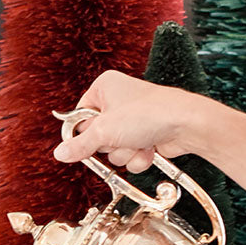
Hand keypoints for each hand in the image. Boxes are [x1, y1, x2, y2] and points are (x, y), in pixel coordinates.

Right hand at [52, 70, 201, 171]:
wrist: (186, 124)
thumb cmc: (149, 114)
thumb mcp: (105, 130)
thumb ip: (79, 145)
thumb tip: (59, 153)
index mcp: (104, 88)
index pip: (79, 117)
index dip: (83, 133)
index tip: (86, 142)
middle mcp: (117, 100)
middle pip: (96, 135)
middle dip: (109, 144)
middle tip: (119, 137)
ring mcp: (132, 119)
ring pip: (114, 149)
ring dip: (125, 152)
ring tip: (139, 141)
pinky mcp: (145, 135)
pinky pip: (130, 154)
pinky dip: (139, 156)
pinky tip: (149, 148)